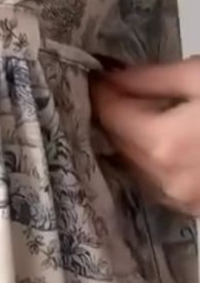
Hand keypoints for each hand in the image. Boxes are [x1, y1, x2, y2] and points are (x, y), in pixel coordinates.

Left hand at [90, 57, 199, 213]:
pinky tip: (161, 139)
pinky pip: (156, 181)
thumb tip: (113, 77)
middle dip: (113, 114)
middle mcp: (163, 179)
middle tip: (113, 88)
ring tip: (138, 111)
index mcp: (162, 143)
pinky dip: (150, 160)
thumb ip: (151, 79)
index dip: (98, 92)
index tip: (93, 74)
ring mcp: (179, 198)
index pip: (109, 116)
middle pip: (117, 143)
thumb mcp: (199, 77)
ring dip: (129, 140)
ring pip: (134, 165)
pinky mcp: (192, 208)